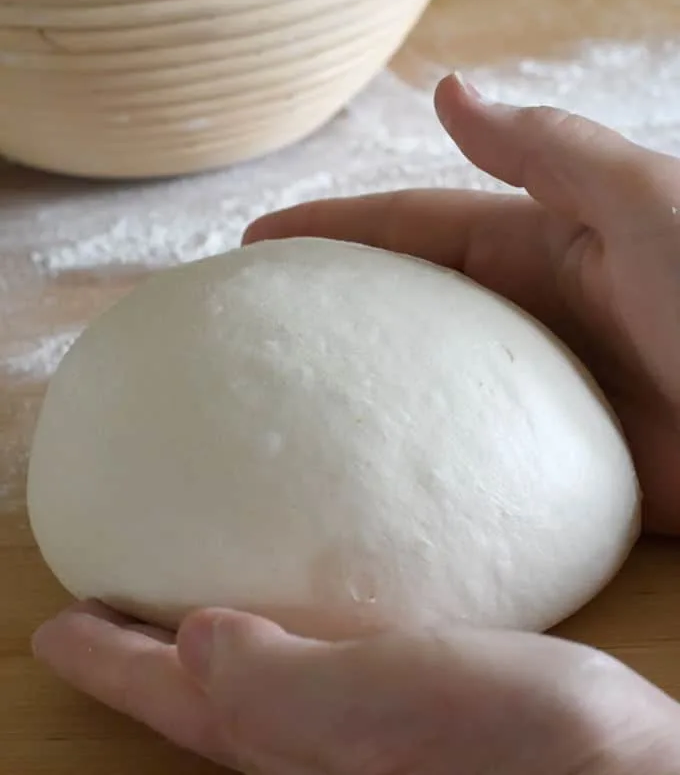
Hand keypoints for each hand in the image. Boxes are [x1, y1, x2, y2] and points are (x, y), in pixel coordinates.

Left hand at [32, 600, 679, 773]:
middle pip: (198, 701)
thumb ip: (283, 684)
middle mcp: (317, 745)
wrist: (626, 772)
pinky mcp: (410, 699)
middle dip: (140, 656)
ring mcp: (362, 728)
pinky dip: (277, 628)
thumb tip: (192, 642)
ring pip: (250, 682)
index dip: (109, 663)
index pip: (174, 702)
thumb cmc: (512, 749)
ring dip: (198, 644)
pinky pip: (312, 660)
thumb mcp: (387, 706)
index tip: (54, 626)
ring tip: (173, 604)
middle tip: (99, 612)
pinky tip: (293, 603)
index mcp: (295, 743)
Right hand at [245, 75, 679, 534]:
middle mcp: (537, 319)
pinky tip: (362, 486)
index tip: (251, 242)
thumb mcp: (645, 205)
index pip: (417, 227)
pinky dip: (423, 475)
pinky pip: (480, 474)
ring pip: (432, 394)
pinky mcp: (573, 478)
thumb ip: (549, 152)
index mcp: (547, 246)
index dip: (335, 229)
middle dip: (330, 314)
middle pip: (410, 311)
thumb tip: (449, 87)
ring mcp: (548, 400)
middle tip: (241, 335)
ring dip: (363, 398)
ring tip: (273, 412)